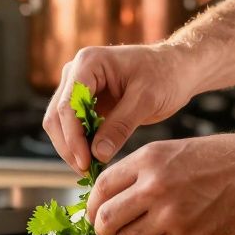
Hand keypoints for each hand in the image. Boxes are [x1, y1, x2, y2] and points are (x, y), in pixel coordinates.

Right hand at [42, 44, 196, 172]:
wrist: (176, 69)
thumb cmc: (165, 75)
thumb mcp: (146, 99)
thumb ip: (121, 125)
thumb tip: (98, 154)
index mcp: (88, 63)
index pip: (68, 105)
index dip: (73, 137)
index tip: (86, 162)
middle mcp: (76, 72)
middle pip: (57, 115)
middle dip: (69, 146)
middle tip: (87, 172)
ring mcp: (78, 87)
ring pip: (60, 124)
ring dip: (72, 148)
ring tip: (91, 170)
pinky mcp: (85, 102)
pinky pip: (74, 127)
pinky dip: (80, 144)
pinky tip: (95, 160)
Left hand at [85, 134, 234, 234]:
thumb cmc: (224, 159)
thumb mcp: (175, 150)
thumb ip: (142, 171)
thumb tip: (112, 196)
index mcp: (149, 159)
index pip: (101, 187)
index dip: (92, 205)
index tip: (94, 213)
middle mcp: (154, 186)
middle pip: (106, 218)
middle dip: (103, 229)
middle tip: (109, 232)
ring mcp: (171, 215)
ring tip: (145, 231)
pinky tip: (172, 233)